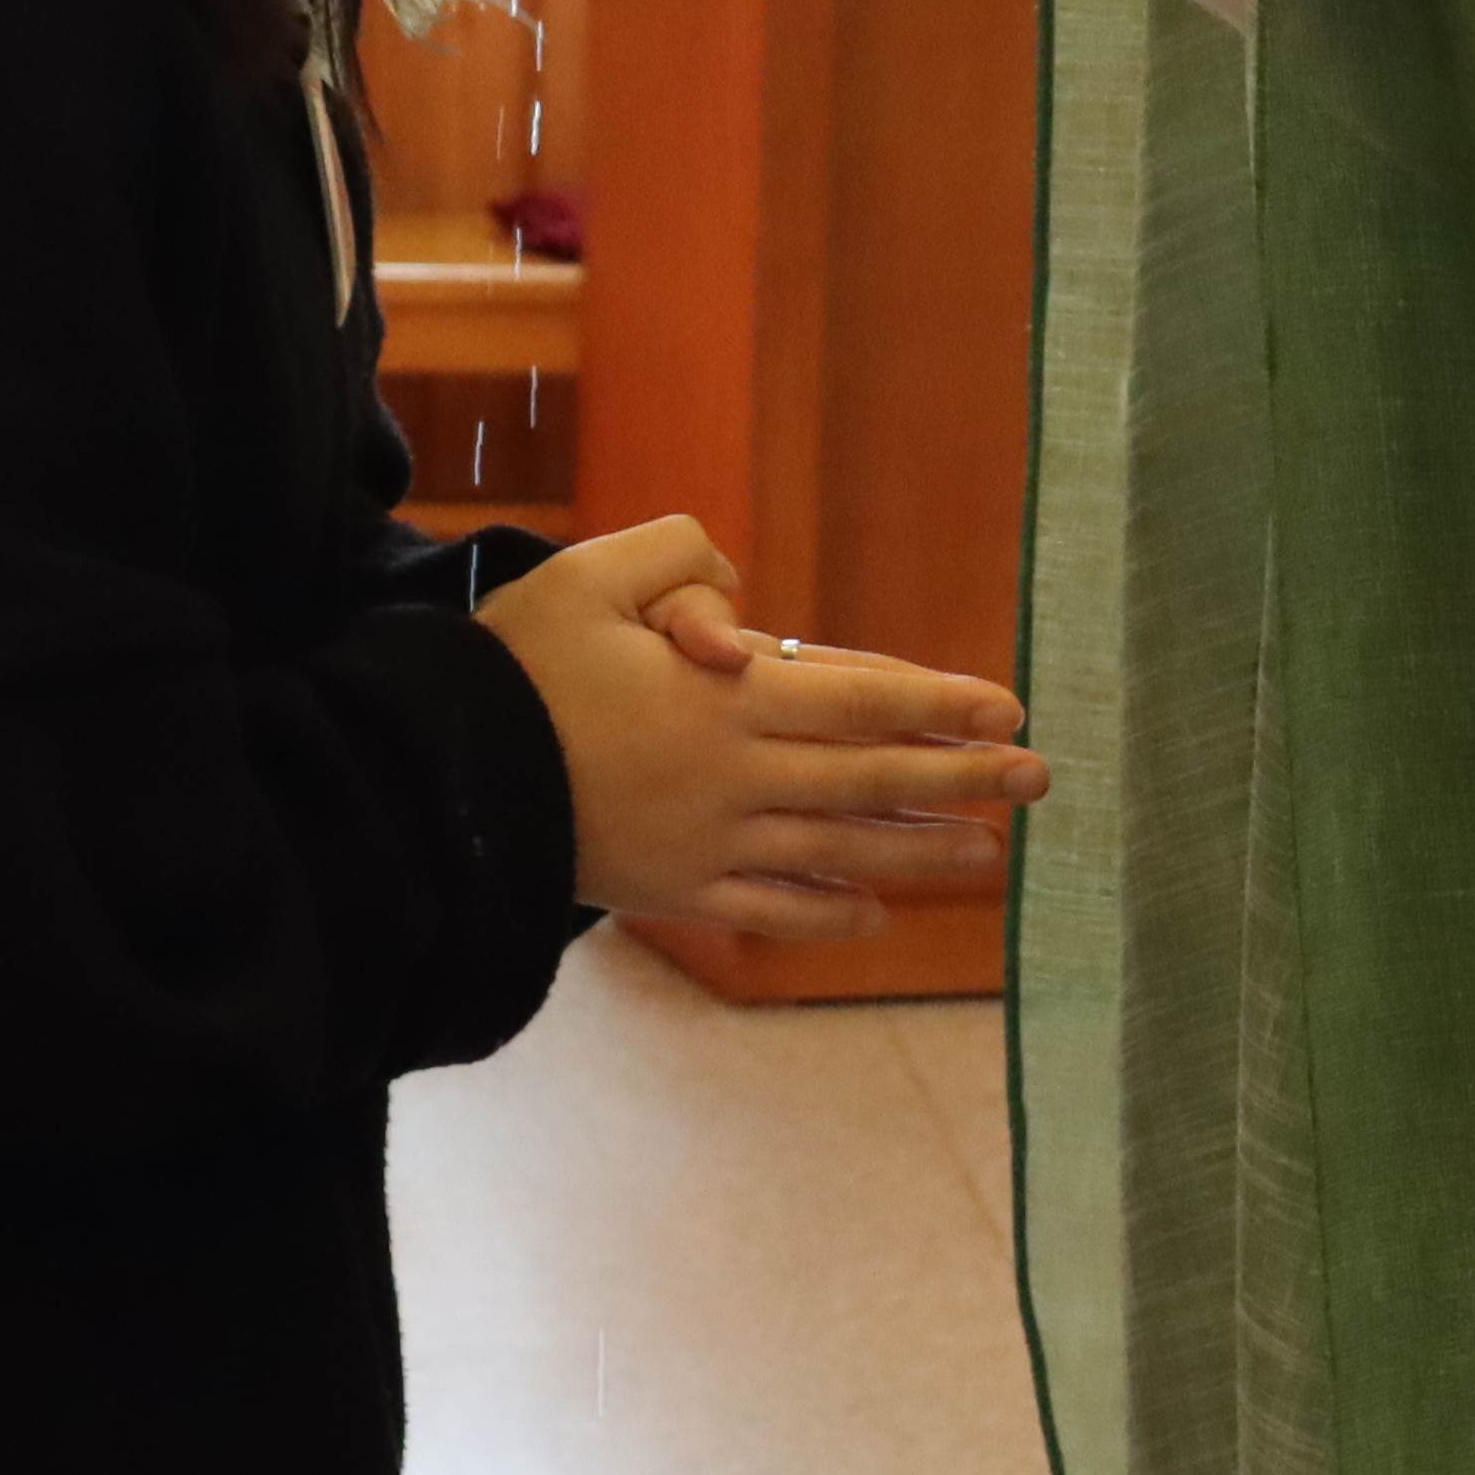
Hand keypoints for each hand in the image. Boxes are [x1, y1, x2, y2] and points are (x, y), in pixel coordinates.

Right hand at [485, 516, 1039, 941]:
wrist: (436, 780)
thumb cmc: (515, 666)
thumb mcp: (589, 577)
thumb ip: (679, 561)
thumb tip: (744, 609)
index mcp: (724, 697)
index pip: (860, 698)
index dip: (940, 703)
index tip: (1008, 706)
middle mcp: (734, 778)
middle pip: (871, 780)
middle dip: (962, 778)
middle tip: (1038, 779)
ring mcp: (709, 846)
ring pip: (839, 851)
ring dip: (920, 852)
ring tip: (988, 855)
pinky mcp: (675, 892)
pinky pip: (771, 910)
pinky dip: (830, 914)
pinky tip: (874, 913)